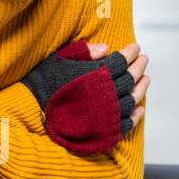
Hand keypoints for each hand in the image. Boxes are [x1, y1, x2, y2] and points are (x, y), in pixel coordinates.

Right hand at [21, 38, 149, 155]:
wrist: (32, 114)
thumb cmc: (44, 83)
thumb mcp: (59, 59)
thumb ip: (83, 51)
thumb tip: (106, 47)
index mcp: (97, 74)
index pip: (121, 60)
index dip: (131, 52)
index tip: (136, 47)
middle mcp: (106, 94)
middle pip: (130, 78)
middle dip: (139, 66)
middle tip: (144, 59)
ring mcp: (108, 114)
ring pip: (132, 99)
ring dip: (142, 88)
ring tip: (146, 79)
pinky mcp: (105, 131)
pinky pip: (126, 123)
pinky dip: (135, 116)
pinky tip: (140, 109)